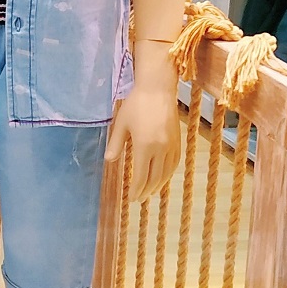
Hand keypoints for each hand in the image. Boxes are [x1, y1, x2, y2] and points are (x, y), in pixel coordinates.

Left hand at [105, 49, 181, 205]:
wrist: (158, 88)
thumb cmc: (136, 104)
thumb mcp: (121, 123)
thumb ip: (116, 144)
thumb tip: (109, 160)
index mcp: (144, 147)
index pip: (141, 176)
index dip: (136, 190)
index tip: (132, 199)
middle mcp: (160, 149)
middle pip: (154, 178)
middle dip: (146, 191)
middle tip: (139, 199)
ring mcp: (171, 145)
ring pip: (166, 172)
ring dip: (158, 185)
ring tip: (150, 192)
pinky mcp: (178, 140)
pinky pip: (174, 163)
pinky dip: (168, 173)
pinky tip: (163, 176)